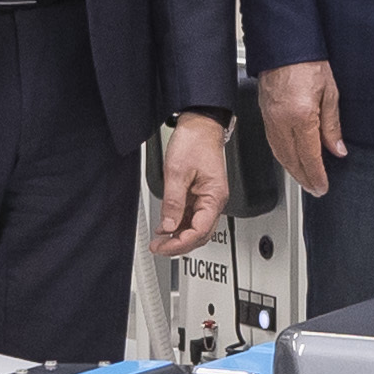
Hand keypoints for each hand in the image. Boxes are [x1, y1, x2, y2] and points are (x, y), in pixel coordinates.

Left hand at [150, 114, 231, 255]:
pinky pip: (191, 216)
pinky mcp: (201, 194)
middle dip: (179, 245)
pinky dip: (179, 224)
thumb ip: (172, 202)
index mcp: (214, 197)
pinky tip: (166, 227)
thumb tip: (168, 226)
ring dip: (178, 236)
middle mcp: (214, 200)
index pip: (200, 231)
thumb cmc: (194, 142)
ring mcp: (208, 198)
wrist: (200, 125)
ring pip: (195, 227)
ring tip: (159, 241)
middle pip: (200, 234)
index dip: (181, 243)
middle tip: (159, 248)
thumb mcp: (176, 172)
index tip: (163, 247)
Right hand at [257, 60, 344, 199]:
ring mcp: (270, 119)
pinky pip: (273, 143)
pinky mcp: (264, 115)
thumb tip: (337, 148)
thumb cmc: (308, 62)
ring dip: (293, 171)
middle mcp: (282, 121)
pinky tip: (289, 160)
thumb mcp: (330, 93)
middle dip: (304, 178)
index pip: (309, 156)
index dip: (316, 175)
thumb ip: (332, 125)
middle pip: (292, 160)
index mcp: (301, 116)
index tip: (322, 187)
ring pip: (280, 154)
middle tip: (315, 189)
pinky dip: (282, 157)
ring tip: (304, 180)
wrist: (285, 46)